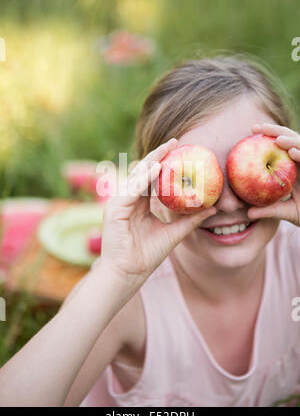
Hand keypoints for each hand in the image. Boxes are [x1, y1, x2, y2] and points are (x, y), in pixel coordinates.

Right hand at [98, 138, 215, 288]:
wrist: (129, 273)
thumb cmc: (147, 255)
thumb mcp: (173, 233)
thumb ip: (190, 220)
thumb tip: (212, 208)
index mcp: (138, 204)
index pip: (151, 178)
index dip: (164, 163)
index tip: (180, 151)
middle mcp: (128, 199)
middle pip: (144, 171)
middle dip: (158, 155)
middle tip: (175, 142)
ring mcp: (120, 202)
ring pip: (137, 175)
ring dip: (152, 160)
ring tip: (168, 148)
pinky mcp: (115, 208)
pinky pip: (133, 188)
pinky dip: (145, 177)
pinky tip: (158, 167)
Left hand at [248, 123, 299, 225]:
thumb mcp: (287, 212)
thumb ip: (269, 211)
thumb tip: (247, 214)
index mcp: (293, 167)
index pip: (280, 146)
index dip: (267, 136)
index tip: (251, 131)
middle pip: (290, 140)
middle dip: (274, 131)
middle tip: (257, 127)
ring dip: (291, 141)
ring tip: (278, 141)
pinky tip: (293, 153)